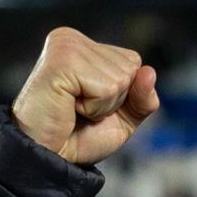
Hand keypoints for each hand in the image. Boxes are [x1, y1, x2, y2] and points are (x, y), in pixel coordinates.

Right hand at [11, 27, 159, 165]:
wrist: (47, 158)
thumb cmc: (78, 137)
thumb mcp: (122, 119)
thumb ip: (142, 98)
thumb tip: (150, 71)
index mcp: (85, 46)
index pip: (134, 63)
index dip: (123, 95)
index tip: (90, 106)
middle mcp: (73, 38)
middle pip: (130, 68)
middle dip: (114, 101)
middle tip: (80, 111)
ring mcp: (66, 45)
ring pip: (120, 79)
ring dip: (102, 107)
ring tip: (73, 109)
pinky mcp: (62, 60)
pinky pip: (106, 88)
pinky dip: (94, 108)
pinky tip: (69, 107)